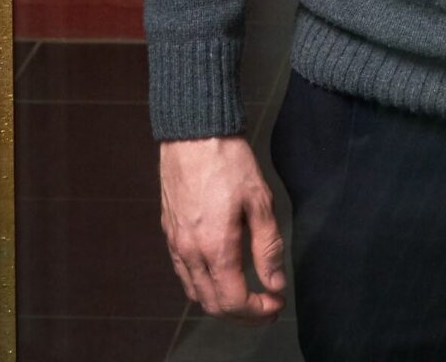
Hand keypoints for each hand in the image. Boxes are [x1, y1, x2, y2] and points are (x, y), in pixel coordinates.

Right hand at [159, 136, 286, 321]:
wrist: (193, 133)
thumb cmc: (228, 160)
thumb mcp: (259, 200)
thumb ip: (268, 246)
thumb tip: (274, 282)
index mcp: (215, 247)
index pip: (233, 302)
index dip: (258, 312)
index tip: (276, 302)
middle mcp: (190, 252)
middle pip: (213, 305)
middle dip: (242, 314)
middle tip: (266, 304)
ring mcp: (176, 243)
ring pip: (195, 293)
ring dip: (221, 302)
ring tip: (246, 294)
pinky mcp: (169, 231)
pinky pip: (183, 273)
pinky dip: (202, 285)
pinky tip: (219, 273)